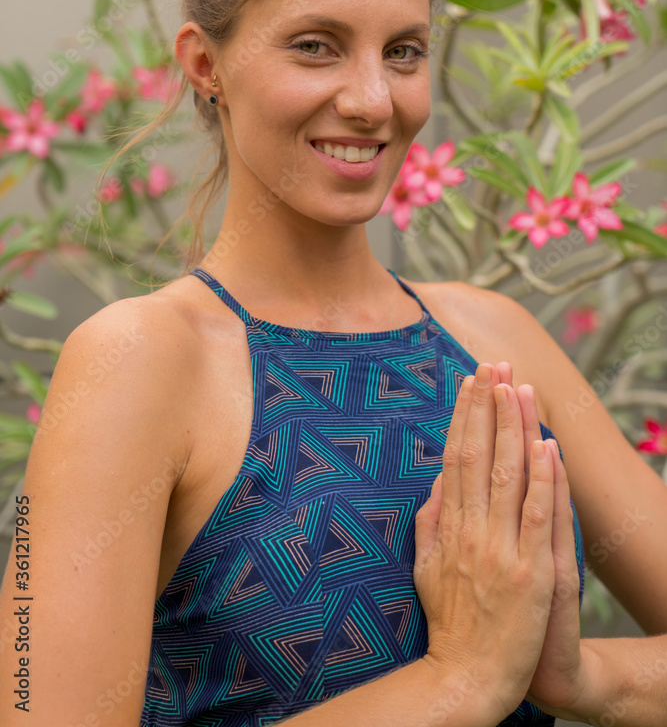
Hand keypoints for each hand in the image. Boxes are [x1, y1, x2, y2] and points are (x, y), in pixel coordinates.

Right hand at [413, 361, 556, 721]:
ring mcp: (499, 549)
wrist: (467, 677)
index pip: (455, 457)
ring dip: (512, 426)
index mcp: (446, 526)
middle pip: (478, 455)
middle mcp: (469, 530)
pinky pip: (535, 515)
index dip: (463, 416)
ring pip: (507, 475)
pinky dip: (540, 479)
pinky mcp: (529, 571)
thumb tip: (434, 482)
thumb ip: (427, 522)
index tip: (470, 381)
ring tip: (517, 386)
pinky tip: (543, 445)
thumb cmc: (448, 623)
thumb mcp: (424, 568)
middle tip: (493, 364)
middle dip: (487, 405)